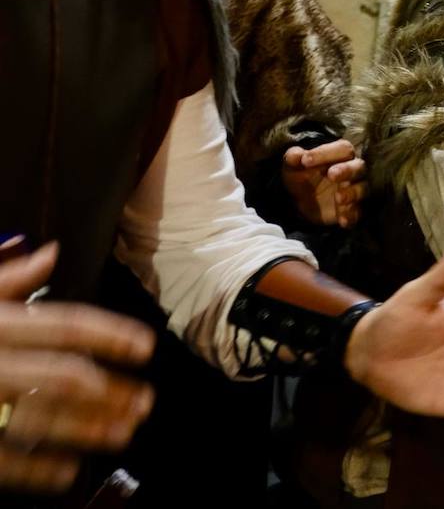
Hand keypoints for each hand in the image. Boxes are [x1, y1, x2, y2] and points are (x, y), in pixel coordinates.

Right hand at [0, 243, 155, 493]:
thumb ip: (4, 279)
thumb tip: (50, 253)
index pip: (65, 324)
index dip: (111, 334)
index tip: (146, 347)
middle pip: (64, 377)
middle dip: (111, 390)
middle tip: (145, 401)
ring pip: (39, 420)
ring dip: (86, 429)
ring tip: (122, 434)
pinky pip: (1, 462)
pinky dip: (36, 471)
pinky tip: (68, 473)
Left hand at [282, 139, 366, 226]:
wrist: (299, 202)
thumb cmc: (300, 177)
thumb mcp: (292, 167)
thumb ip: (293, 158)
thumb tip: (295, 155)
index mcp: (339, 156)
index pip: (342, 149)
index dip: (325, 153)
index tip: (305, 160)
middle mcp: (351, 171)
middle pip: (358, 167)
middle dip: (347, 170)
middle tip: (332, 175)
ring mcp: (353, 191)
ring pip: (362, 189)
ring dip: (352, 193)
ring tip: (338, 198)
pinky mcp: (352, 210)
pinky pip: (357, 213)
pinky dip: (351, 216)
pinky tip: (341, 219)